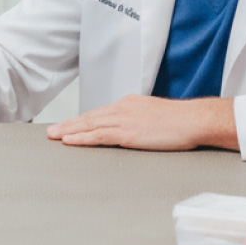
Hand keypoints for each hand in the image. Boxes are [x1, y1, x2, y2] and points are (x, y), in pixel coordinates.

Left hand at [46, 95, 238, 151]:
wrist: (193, 120)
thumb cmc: (181, 121)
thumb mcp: (156, 115)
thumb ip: (142, 120)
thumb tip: (136, 129)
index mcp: (130, 103)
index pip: (101, 112)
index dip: (83, 120)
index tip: (70, 125)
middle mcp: (123, 108)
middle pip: (90, 117)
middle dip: (70, 124)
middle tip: (52, 131)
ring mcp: (124, 119)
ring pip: (90, 125)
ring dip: (69, 131)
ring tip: (54, 136)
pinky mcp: (127, 132)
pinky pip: (98, 135)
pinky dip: (81, 138)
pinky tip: (70, 141)